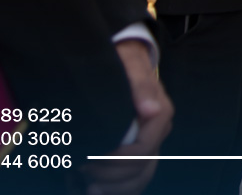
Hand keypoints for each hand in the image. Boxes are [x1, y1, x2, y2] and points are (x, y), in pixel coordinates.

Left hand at [81, 40, 169, 194]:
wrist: (122, 59)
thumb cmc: (123, 61)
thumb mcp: (129, 65)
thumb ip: (140, 84)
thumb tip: (151, 109)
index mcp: (160, 113)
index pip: (144, 150)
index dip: (117, 162)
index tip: (89, 161)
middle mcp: (158, 131)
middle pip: (142, 169)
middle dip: (112, 177)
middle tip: (82, 171)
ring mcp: (150, 142)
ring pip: (140, 178)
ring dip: (115, 188)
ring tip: (88, 187)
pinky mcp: (138, 149)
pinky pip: (134, 177)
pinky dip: (117, 188)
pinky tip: (95, 188)